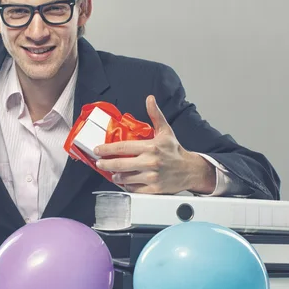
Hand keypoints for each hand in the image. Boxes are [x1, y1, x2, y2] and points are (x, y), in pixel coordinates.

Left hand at [94, 95, 215, 193]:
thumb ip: (155, 115)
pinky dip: (128, 187)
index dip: (107, 149)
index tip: (98, 149)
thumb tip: (150, 99)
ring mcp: (152, 177)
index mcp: (151, 147)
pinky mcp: (154, 189)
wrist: (190, 170)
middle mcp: (150, 162)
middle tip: (99, 163)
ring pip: (125, 178)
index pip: (122, 148)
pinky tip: (126, 183)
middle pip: (119, 164)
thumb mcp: (165, 131)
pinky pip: (134, 190)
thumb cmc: (175, 151)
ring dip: (116, 176)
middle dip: (106, 164)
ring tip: (114, 173)